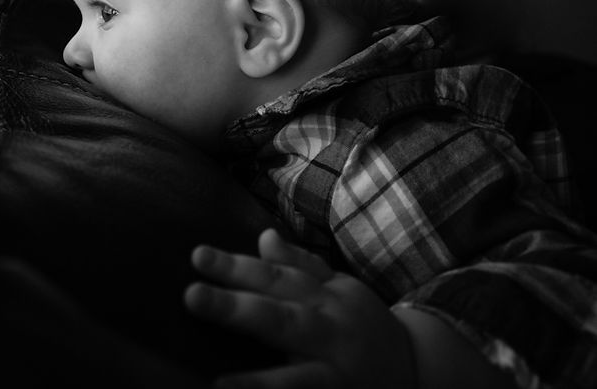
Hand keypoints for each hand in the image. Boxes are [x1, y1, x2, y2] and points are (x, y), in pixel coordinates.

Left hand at [184, 229, 415, 388]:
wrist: (420, 370)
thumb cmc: (361, 325)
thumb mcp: (337, 289)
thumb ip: (299, 265)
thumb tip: (263, 236)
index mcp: (325, 297)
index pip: (275, 277)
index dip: (236, 267)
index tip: (196, 256)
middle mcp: (330, 333)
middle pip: (279, 318)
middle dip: (236, 308)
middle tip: (191, 296)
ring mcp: (335, 376)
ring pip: (297, 379)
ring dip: (258, 383)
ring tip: (218, 385)